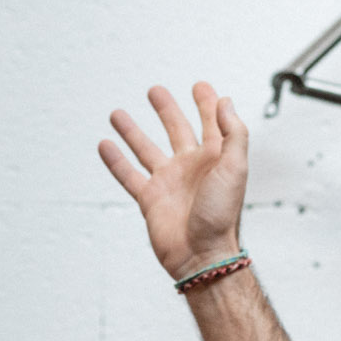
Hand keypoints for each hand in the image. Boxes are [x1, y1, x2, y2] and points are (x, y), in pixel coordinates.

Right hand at [99, 82, 248, 279]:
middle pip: (176, 129)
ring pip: (146, 149)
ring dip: (132, 131)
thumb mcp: (236, 168)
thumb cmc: (223, 216)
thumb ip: (233, 133)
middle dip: (167, 110)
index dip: (207, 103)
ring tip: (117, 114)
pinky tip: (105, 145)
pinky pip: (128, 174)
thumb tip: (225, 102)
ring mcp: (168, 182)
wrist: (202, 255)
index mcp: (214, 158)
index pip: (211, 122)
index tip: (200, 86)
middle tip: (155, 91)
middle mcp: (190, 167)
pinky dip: (115, 160)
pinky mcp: (149, 198)